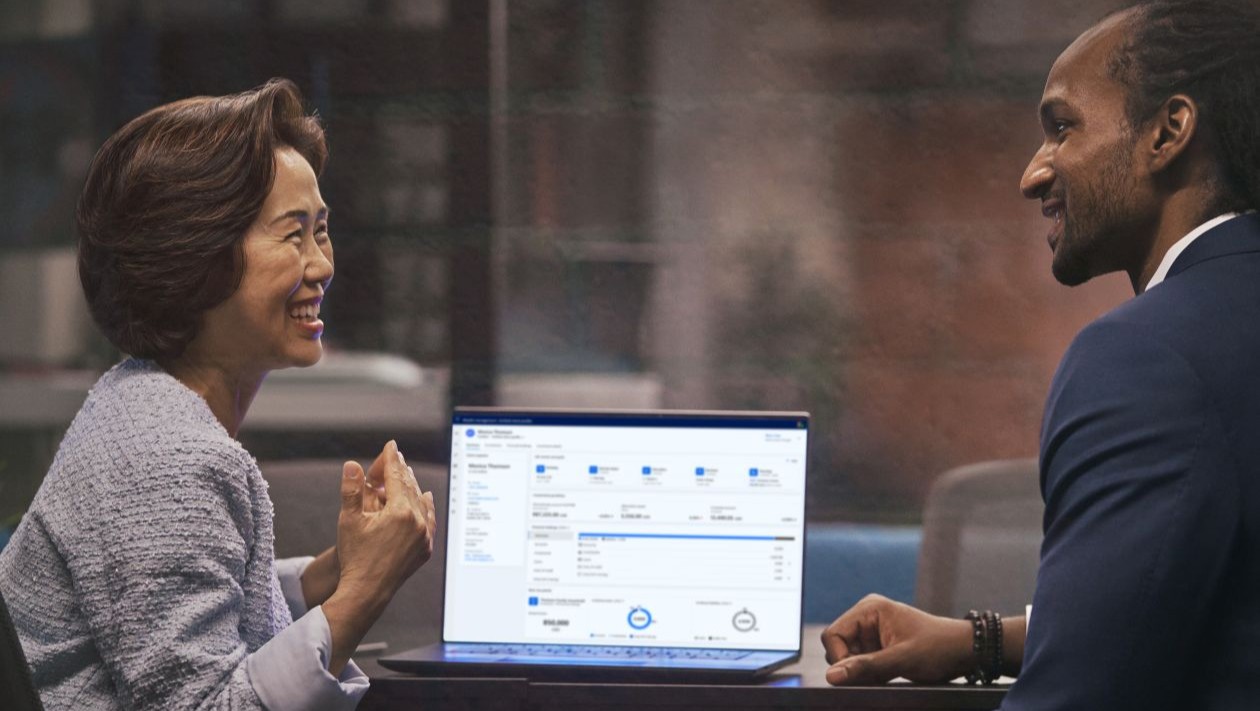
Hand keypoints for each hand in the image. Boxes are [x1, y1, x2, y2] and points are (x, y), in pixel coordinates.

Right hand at [322, 440, 435, 673]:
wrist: (367, 591)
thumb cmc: (355, 556)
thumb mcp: (349, 520)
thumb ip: (352, 490)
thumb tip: (353, 465)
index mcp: (400, 512)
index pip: (396, 477)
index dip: (391, 459)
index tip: (391, 446)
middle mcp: (417, 522)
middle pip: (409, 487)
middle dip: (400, 471)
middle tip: (393, 458)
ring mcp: (424, 536)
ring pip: (420, 502)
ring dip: (412, 487)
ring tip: (405, 474)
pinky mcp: (425, 548)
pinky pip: (430, 520)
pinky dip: (425, 506)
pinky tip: (424, 497)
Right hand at [821, 594, 973, 684]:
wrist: (966, 652)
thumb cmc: (939, 648)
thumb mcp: (902, 659)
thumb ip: (865, 667)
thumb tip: (832, 676)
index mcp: (869, 609)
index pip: (833, 635)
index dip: (840, 658)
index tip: (858, 675)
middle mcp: (867, 618)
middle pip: (838, 647)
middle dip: (852, 665)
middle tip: (877, 675)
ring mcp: (873, 633)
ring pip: (849, 658)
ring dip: (862, 671)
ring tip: (887, 674)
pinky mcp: (879, 647)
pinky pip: (862, 664)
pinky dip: (870, 674)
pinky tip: (887, 676)